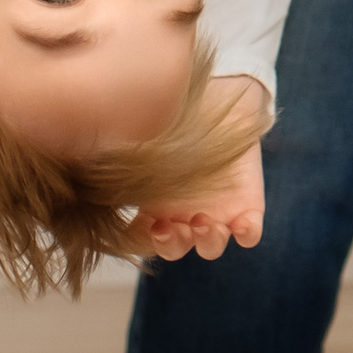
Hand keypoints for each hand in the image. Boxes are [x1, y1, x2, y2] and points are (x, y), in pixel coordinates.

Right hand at [140, 80, 267, 261]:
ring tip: (204, 222)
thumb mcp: (151, 139)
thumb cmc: (178, 124)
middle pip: (174, 248)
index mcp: (155, 208)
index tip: (146, 223)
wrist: (223, 105)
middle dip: (172, 244)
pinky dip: (247, 233)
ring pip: (210, 247)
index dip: (142, 240)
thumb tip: (103, 157)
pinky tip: (243, 226)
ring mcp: (216, 217)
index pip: (142, 239)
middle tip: (170, 228)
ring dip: (207, 241)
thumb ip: (131, 157)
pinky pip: (249, 233)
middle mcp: (184, 219)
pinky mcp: (247, 209)